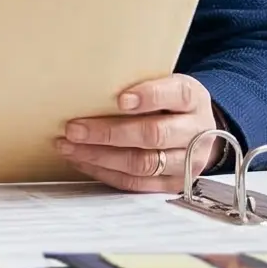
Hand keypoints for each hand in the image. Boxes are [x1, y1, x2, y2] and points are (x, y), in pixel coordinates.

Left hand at [56, 74, 218, 192]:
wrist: (195, 131)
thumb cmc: (167, 102)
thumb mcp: (163, 84)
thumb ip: (137, 84)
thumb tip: (88, 87)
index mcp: (193, 99)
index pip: (177, 95)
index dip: (149, 97)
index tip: (120, 99)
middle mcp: (196, 132)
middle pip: (154, 134)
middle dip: (109, 133)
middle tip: (74, 129)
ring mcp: (188, 162)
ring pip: (143, 163)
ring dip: (100, 156)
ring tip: (70, 147)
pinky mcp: (173, 183)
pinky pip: (137, 183)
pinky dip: (106, 173)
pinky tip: (83, 161)